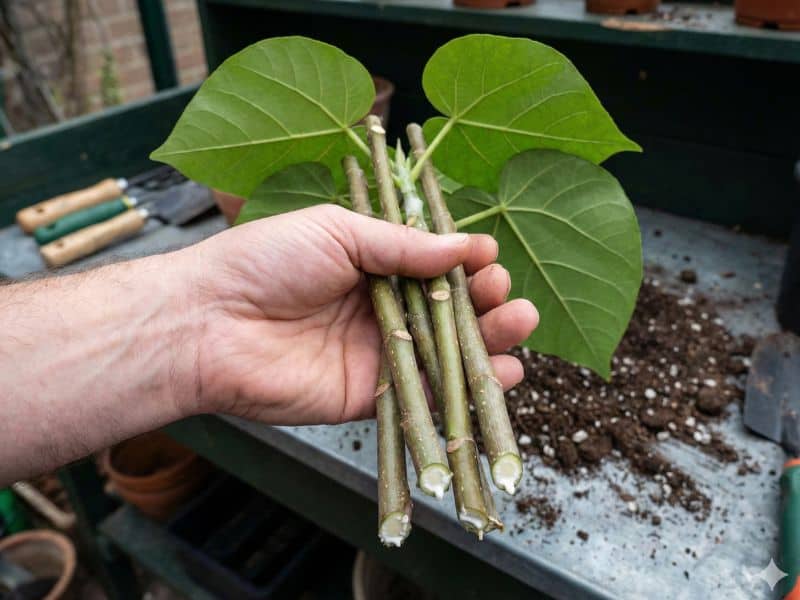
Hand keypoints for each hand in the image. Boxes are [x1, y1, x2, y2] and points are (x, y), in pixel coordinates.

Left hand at [189, 204, 538, 424]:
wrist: (209, 322)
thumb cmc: (265, 261)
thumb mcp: (339, 231)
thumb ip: (403, 245)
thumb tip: (467, 245)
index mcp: (371, 264)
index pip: (434, 265)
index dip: (466, 262)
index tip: (489, 256)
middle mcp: (380, 309)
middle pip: (447, 309)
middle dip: (485, 301)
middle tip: (505, 293)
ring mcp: (376, 353)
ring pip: (445, 351)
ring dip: (488, 341)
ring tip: (519, 324)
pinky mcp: (368, 396)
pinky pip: (424, 394)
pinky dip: (464, 389)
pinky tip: (503, 374)